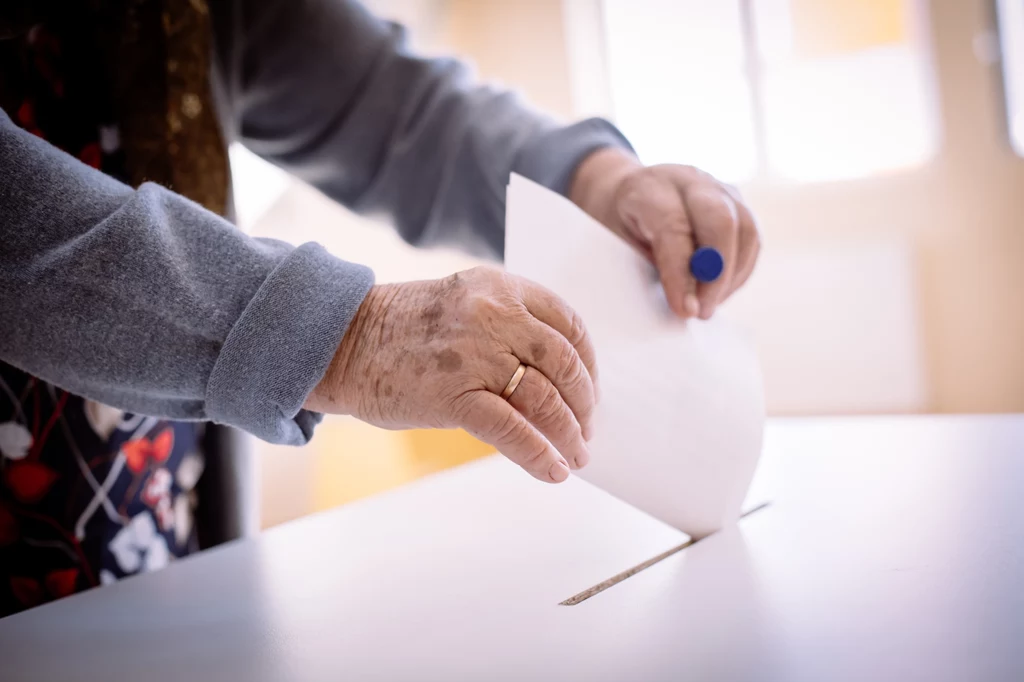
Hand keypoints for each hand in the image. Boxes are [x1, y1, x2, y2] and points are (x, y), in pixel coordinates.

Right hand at [306, 267, 597, 483]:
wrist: (338, 342)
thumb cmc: (399, 331)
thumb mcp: (463, 304)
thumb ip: (508, 325)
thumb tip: (557, 378)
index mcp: (500, 288)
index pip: (569, 325)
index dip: (589, 365)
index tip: (590, 393)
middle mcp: (494, 314)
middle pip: (564, 364)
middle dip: (584, 406)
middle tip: (586, 433)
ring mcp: (474, 354)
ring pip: (545, 399)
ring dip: (568, 435)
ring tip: (575, 457)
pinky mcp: (453, 394)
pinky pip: (512, 429)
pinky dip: (539, 455)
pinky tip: (553, 471)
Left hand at [569, 147, 760, 319]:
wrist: (625, 193)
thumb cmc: (618, 225)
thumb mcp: (614, 243)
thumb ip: (646, 266)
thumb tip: (684, 305)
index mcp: (650, 187)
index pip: (675, 228)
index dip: (682, 273)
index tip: (684, 310)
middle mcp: (690, 180)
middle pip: (721, 221)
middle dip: (716, 275)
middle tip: (701, 312)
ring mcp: (718, 188)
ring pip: (745, 230)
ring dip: (731, 277)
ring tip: (708, 306)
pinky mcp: (737, 203)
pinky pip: (752, 239)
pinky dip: (739, 271)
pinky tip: (719, 292)